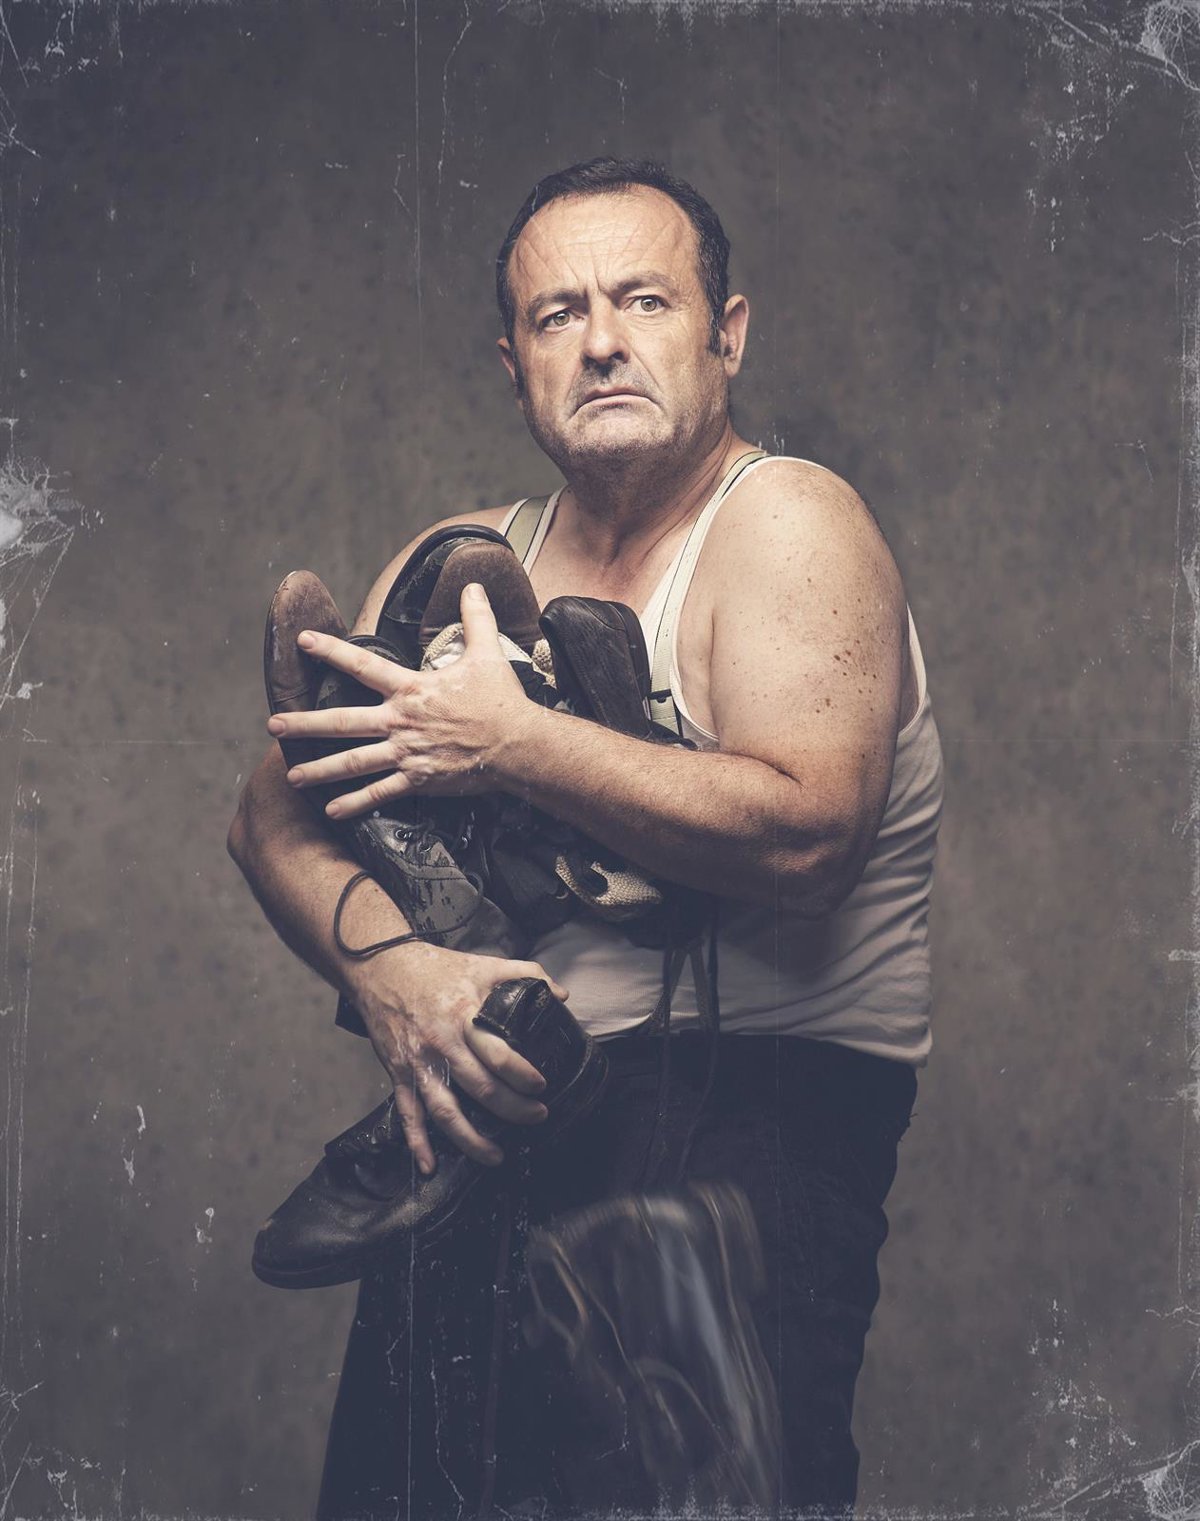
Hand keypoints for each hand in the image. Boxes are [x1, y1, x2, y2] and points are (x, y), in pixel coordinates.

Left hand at [266, 583, 536, 817]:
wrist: (517, 744)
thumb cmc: (501, 700)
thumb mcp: (487, 653)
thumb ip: (476, 619)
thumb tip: (474, 586)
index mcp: (411, 689)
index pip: (362, 665)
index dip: (331, 651)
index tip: (303, 641)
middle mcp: (401, 721)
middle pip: (343, 721)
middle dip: (305, 724)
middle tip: (274, 726)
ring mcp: (407, 753)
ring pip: (354, 762)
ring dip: (320, 769)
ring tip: (292, 776)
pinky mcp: (419, 779)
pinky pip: (381, 793)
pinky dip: (356, 804)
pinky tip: (332, 811)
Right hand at [349, 941, 571, 1174]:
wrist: (381, 968)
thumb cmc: (436, 969)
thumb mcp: (484, 963)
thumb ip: (527, 974)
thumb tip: (562, 995)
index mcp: (464, 1016)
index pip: (498, 1053)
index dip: (522, 1074)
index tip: (541, 1086)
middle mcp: (442, 1044)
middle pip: (480, 1088)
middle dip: (512, 1109)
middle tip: (536, 1117)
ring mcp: (418, 1063)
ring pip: (445, 1111)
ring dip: (471, 1140)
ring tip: (496, 1156)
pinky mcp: (399, 1073)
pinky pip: (408, 1114)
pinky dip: (417, 1144)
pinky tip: (430, 1166)